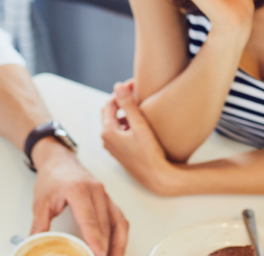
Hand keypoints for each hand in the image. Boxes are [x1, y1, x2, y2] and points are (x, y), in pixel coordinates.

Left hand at [30, 142, 128, 255]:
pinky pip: (120, 218)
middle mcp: (95, 191)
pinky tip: (116, 248)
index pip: (89, 219)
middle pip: (105, 225)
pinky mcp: (108, 199)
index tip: (99, 255)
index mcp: (78, 190)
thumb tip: (34, 244)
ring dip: (118, 244)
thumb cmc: (52, 178)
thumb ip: (39, 226)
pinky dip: (121, 235)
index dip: (95, 240)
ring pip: (118, 222)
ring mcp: (104, 194)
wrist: (59, 160)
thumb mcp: (41, 202)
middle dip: (105, 247)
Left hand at [101, 82, 178, 196]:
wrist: (156, 177)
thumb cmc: (149, 153)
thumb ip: (128, 105)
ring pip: (115, 121)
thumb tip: (118, 86)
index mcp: (107, 132)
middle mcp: (106, 139)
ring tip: (140, 104)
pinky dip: (126, 122)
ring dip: (124, 111)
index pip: (110, 103)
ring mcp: (112, 146)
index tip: (135, 84)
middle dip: (121, 100)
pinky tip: (140, 121)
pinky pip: (119, 131)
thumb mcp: (139, 125)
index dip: (122, 92)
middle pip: (110, 111)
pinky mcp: (120, 151)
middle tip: (136, 91)